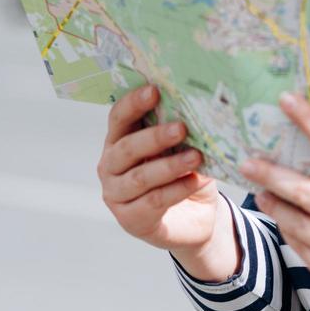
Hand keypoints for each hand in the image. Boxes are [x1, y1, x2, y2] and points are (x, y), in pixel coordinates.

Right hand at [97, 83, 237, 279]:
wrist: (194, 219)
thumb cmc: (183, 174)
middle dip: (155, 137)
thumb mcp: (182, 148)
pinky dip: (177, 189)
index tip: (154, 91)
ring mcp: (116, 195)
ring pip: (140, 177)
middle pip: (126, 148)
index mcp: (119, 141)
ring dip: (169, 165)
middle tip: (182, 128)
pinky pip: (154, 201)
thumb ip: (180, 131)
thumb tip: (198, 109)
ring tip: (196, 157)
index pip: (118, 118)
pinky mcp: (130, 219)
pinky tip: (195, 180)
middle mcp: (110, 166)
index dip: (133, 104)